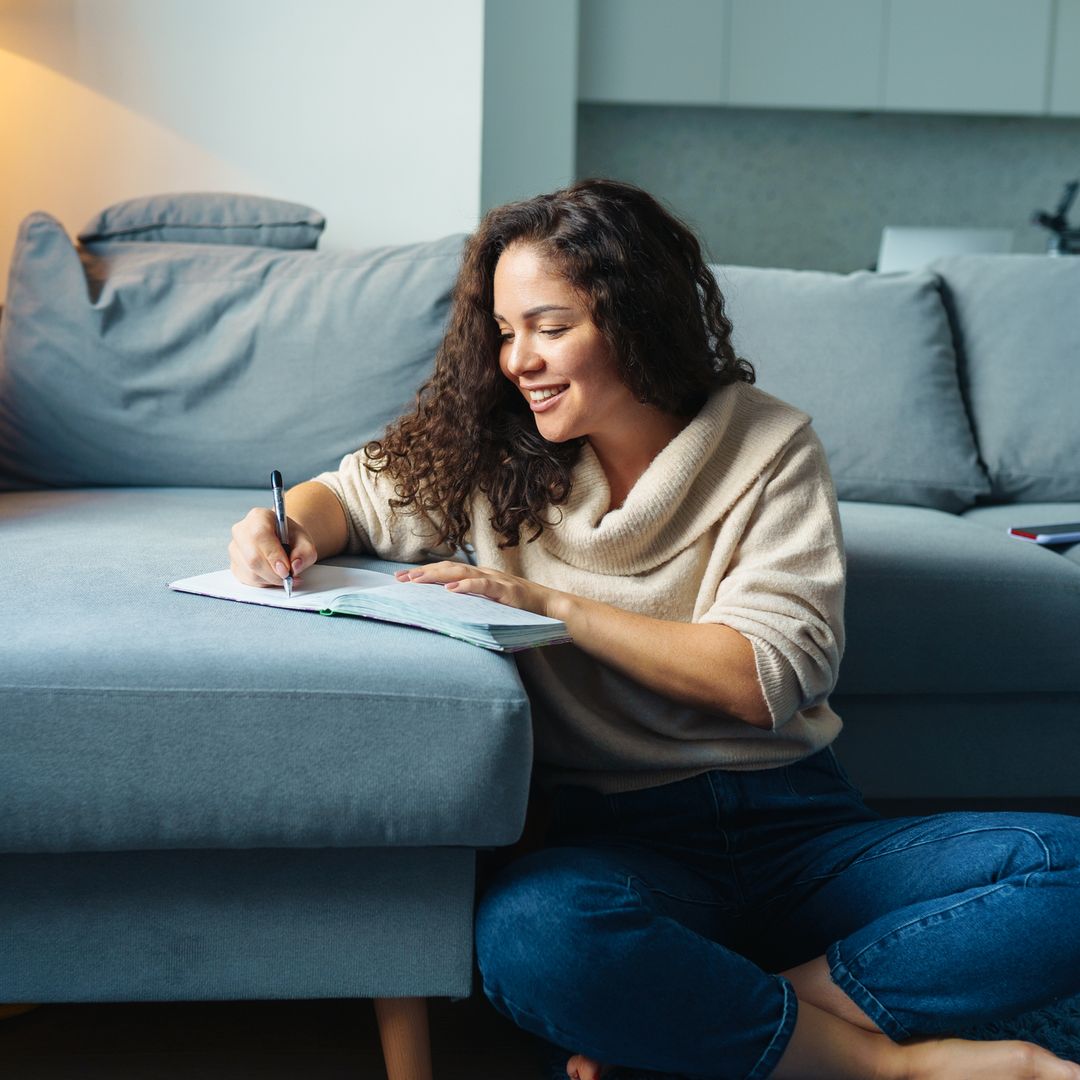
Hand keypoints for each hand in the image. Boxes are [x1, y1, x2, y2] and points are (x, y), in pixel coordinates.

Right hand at [229, 507, 317, 587]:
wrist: (284, 540)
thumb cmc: (292, 538)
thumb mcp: (306, 542)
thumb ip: (304, 553)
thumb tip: (294, 566)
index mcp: (259, 517)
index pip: (260, 535)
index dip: (273, 555)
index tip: (286, 569)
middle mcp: (242, 530)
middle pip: (252, 557)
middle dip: (274, 573)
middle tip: (289, 577)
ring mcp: (235, 548)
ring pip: (250, 572)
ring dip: (271, 579)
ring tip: (285, 575)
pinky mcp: (234, 565)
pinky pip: (248, 580)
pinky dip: (264, 582)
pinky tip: (274, 576)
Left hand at [393, 561, 563, 618]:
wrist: (550, 606)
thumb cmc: (521, 608)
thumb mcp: (491, 604)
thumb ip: (473, 603)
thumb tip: (446, 611)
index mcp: (479, 576)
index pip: (446, 571)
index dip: (424, 573)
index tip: (401, 579)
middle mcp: (484, 573)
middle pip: (448, 569)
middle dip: (422, 573)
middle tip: (400, 580)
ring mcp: (495, 580)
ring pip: (461, 573)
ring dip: (436, 577)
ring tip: (416, 582)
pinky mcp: (506, 590)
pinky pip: (483, 585)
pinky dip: (466, 586)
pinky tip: (451, 590)